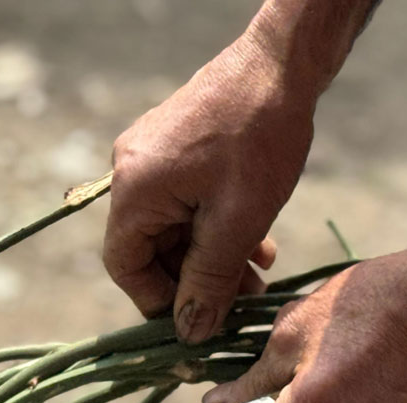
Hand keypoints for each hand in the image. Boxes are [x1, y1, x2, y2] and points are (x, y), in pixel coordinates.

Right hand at [103, 33, 317, 342]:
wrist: (282, 66)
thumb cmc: (260, 141)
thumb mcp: (238, 223)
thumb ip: (209, 281)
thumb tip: (190, 332)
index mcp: (135, 190)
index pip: (124, 265)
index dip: (157, 301)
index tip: (197, 321)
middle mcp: (133, 172)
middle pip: (152, 248)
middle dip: (196, 281)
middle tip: (241, 303)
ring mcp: (154, 156)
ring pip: (176, 228)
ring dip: (214, 258)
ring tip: (257, 278)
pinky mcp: (179, 147)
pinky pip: (190, 202)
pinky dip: (219, 228)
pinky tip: (260, 244)